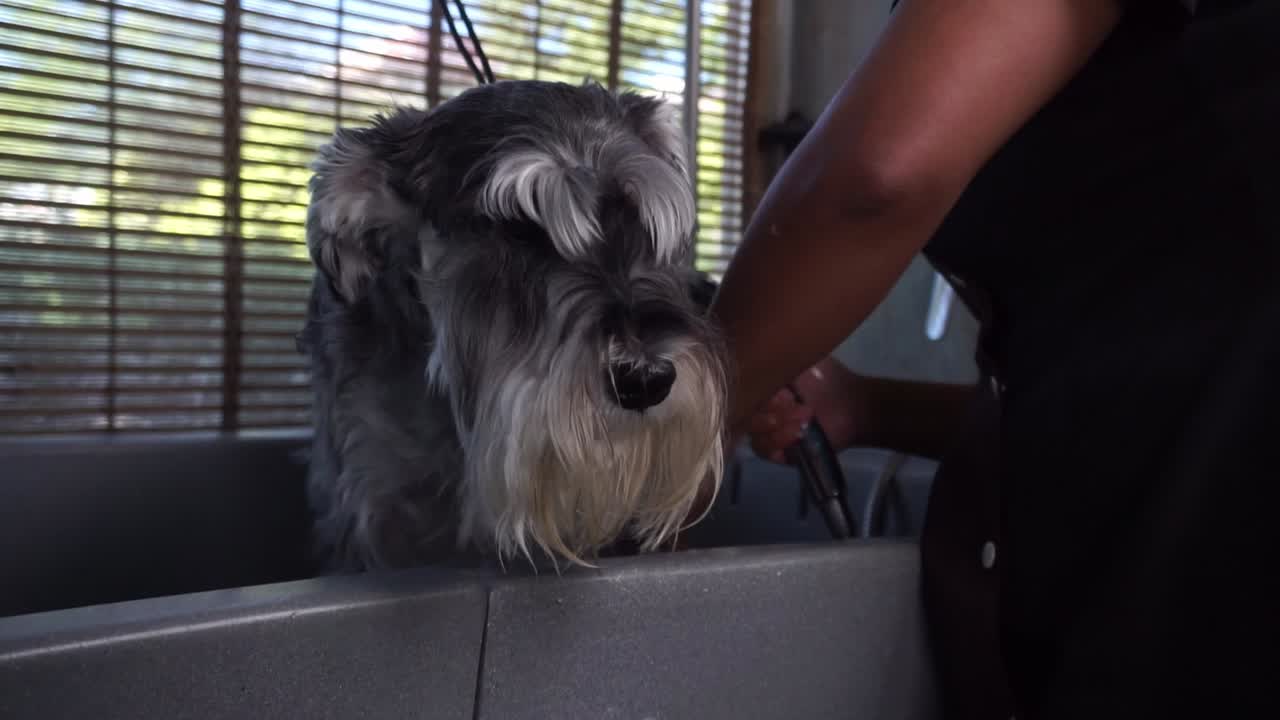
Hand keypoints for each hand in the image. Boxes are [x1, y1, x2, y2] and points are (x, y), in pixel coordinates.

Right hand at [746, 356, 861, 463]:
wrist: (852, 403)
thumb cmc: (827, 378)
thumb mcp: (801, 358)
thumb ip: (776, 356)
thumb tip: (754, 356)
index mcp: (760, 386)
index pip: (740, 392)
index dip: (755, 390)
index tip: (783, 389)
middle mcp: (758, 408)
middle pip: (744, 414)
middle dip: (767, 410)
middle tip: (792, 402)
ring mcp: (766, 431)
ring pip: (752, 433)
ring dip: (777, 427)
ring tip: (805, 418)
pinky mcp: (777, 451)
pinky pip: (762, 450)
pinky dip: (778, 442)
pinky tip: (799, 434)